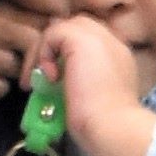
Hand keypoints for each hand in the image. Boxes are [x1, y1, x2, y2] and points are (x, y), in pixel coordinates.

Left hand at [33, 9, 155, 155]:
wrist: (113, 127)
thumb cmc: (103, 125)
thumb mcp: (91, 97)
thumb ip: (79, 80)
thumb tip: (55, 74)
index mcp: (119, 56)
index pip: (88, 40)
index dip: (68, 53)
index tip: (55, 78)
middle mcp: (112, 41)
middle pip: (74, 28)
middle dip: (53, 48)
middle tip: (40, 78)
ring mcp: (99, 36)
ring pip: (61, 28)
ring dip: (44, 52)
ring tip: (36, 80)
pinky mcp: (81, 38)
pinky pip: (52, 33)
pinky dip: (44, 54)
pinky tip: (51, 78)